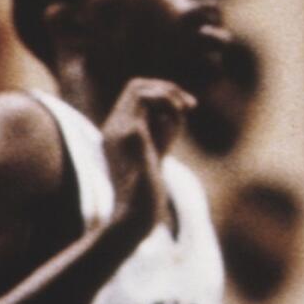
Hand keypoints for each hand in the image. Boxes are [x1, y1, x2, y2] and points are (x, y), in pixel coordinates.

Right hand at [102, 79, 194, 236]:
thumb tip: (179, 108)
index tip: (186, 109)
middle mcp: (113, 127)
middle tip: (190, 106)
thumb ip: (162, 131)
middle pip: (135, 85)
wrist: (135, 217)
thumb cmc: (148, 194)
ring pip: (138, 87)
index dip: (162, 94)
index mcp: (117, 133)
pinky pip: (149, 100)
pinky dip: (169, 104)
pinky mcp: (131, 134)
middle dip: (167, 89)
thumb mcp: (157, 154)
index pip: (135, 96)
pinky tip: (179, 122)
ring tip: (184, 114)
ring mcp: (119, 129)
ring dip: (168, 96)